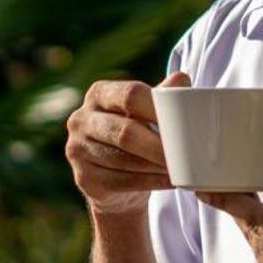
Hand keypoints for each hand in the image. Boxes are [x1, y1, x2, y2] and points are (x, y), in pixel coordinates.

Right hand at [65, 71, 189, 216]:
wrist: (114, 180)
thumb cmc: (136, 135)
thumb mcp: (147, 112)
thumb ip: (162, 96)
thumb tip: (182, 79)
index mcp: (99, 93)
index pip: (130, 95)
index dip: (157, 109)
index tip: (183, 123)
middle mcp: (81, 118)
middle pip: (125, 132)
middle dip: (158, 146)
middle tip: (185, 155)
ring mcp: (77, 149)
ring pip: (123, 160)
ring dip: (155, 166)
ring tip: (181, 169)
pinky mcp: (83, 178)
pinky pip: (120, 181)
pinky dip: (150, 182)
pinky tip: (169, 181)